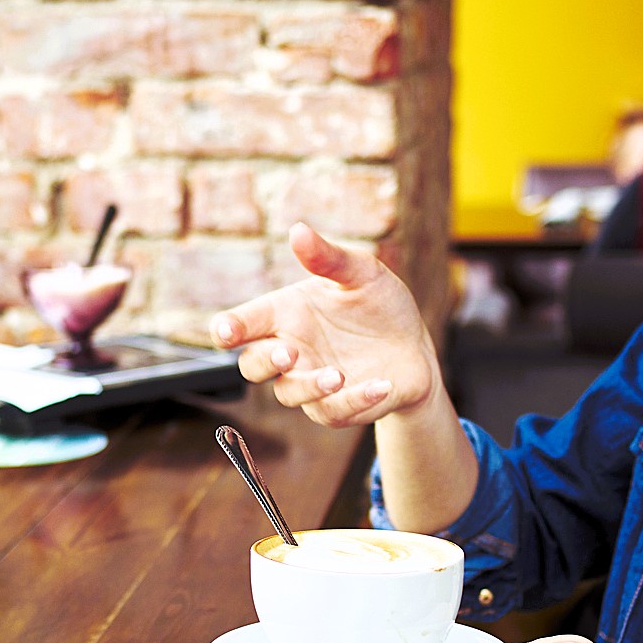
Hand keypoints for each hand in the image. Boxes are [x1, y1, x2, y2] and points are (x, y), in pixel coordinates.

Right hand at [210, 222, 438, 427]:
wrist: (415, 346)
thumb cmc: (379, 305)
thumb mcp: (362, 273)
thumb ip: (329, 258)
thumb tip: (298, 231)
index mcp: (285, 314)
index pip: (243, 324)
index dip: (228, 328)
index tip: (227, 331)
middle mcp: (291, 351)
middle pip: (252, 365)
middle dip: (265, 361)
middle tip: (289, 352)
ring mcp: (310, 382)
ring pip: (289, 393)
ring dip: (310, 386)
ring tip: (337, 375)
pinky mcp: (337, 408)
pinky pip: (334, 412)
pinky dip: (355, 401)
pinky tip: (379, 385)